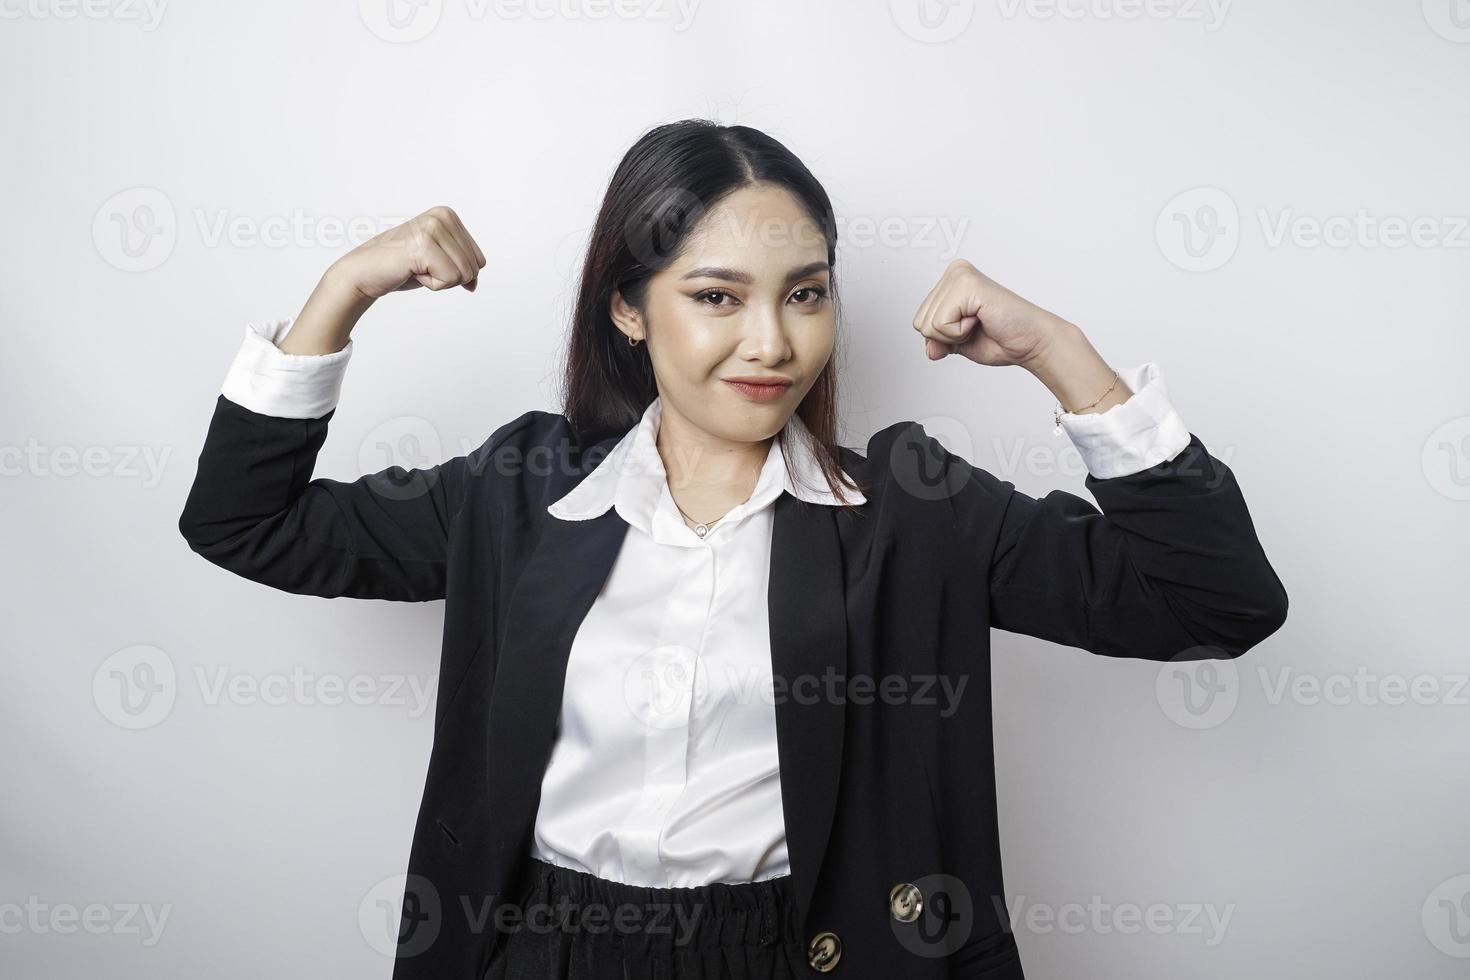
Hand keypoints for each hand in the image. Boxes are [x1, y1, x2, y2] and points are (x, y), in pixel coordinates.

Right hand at [332, 205, 487, 300]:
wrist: (364, 273)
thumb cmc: (401, 267)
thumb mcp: (439, 263)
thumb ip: (462, 267)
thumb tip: (474, 284)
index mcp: (448, 215)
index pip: (479, 260)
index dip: (455, 271)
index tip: (429, 263)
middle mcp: (443, 216)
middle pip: (475, 268)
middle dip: (448, 277)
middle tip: (420, 267)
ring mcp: (433, 228)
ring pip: (465, 275)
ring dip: (439, 280)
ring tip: (415, 267)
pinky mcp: (424, 245)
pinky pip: (450, 280)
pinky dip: (431, 284)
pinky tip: (411, 271)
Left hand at [911, 259, 1071, 367]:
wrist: (1031, 343)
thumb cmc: (1001, 339)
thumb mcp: (957, 343)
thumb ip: (936, 342)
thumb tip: (929, 350)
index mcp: (950, 282)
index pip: (919, 321)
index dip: (942, 338)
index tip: (971, 328)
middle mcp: (954, 272)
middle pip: (919, 322)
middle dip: (947, 337)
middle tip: (977, 326)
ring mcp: (960, 275)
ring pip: (928, 324)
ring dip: (955, 335)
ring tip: (980, 322)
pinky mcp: (967, 284)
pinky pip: (940, 324)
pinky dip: (960, 333)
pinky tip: (982, 319)